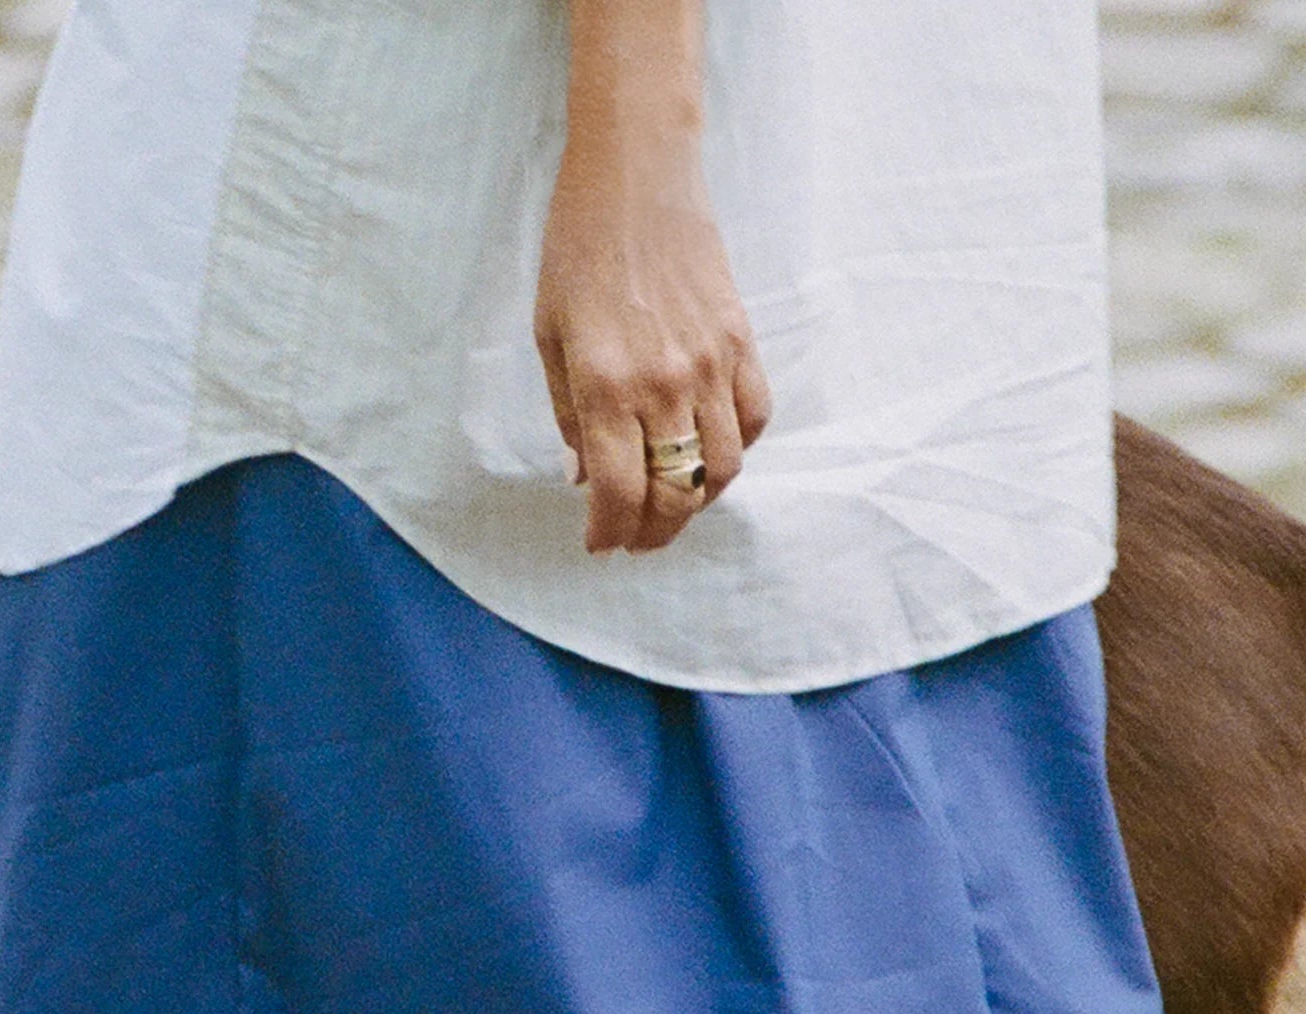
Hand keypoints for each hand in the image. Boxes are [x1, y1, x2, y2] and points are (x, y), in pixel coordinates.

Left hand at [534, 17, 770, 554]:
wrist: (637, 177)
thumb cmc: (578, 251)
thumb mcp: (550, 338)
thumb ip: (570, 417)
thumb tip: (584, 479)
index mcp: (606, 386)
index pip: (619, 493)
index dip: (610, 533)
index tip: (601, 545)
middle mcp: (664, 385)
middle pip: (675, 495)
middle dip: (654, 532)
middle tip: (637, 540)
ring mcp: (711, 365)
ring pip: (722, 469)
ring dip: (697, 502)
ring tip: (673, 504)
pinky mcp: (741, 341)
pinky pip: (755, 419)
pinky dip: (736, 450)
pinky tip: (708, 454)